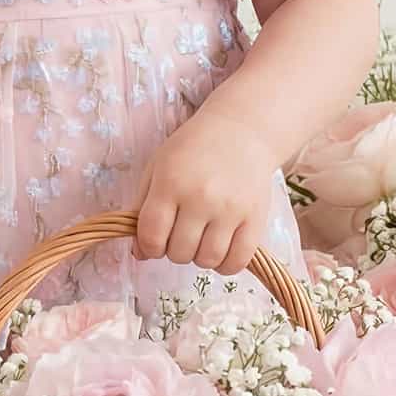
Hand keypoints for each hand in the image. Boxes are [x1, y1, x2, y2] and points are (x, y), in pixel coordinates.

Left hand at [133, 108, 277, 274]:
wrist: (241, 130)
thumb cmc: (193, 149)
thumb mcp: (157, 167)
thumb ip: (143, 208)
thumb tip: (139, 254)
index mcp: (170, 183)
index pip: (151, 236)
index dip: (148, 247)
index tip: (155, 241)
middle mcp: (201, 197)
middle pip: (179, 253)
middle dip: (174, 249)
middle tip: (181, 232)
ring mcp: (231, 209)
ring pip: (207, 260)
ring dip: (199, 257)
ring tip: (201, 238)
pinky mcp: (256, 218)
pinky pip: (237, 261)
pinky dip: (225, 265)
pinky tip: (220, 249)